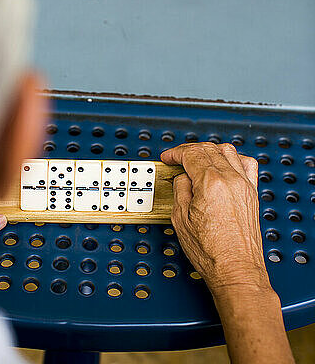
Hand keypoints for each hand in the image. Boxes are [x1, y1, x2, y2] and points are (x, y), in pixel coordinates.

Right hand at [161, 142, 270, 294]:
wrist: (236, 271)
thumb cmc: (211, 252)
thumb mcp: (180, 219)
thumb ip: (180, 190)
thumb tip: (182, 177)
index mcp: (210, 183)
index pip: (191, 154)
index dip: (176, 153)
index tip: (169, 157)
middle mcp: (230, 179)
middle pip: (208, 149)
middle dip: (190, 150)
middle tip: (178, 159)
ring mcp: (244, 185)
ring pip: (227, 151)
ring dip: (210, 151)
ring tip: (198, 160)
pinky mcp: (252, 193)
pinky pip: (247, 163)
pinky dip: (233, 158)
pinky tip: (225, 164)